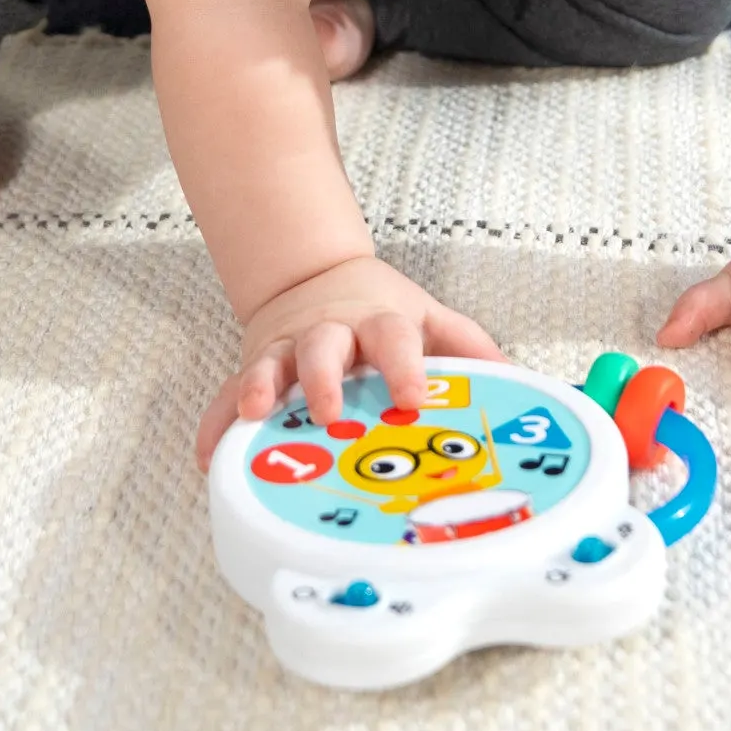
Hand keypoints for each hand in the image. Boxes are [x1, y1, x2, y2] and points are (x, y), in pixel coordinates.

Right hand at [193, 254, 502, 467]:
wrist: (315, 275)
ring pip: (272, 364)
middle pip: (325, 345)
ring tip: (258, 415)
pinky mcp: (256, 365)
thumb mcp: (429, 318)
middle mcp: (331, 331)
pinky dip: (217, 424)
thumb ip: (470, 348)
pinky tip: (209, 455)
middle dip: (324, 378)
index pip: (395, 338)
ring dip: (264, 388)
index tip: (412, 396)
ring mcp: (288, 347)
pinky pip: (230, 394)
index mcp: (380, 322)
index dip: (404, 366)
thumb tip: (522, 384)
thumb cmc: (381, 312)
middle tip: (328, 413)